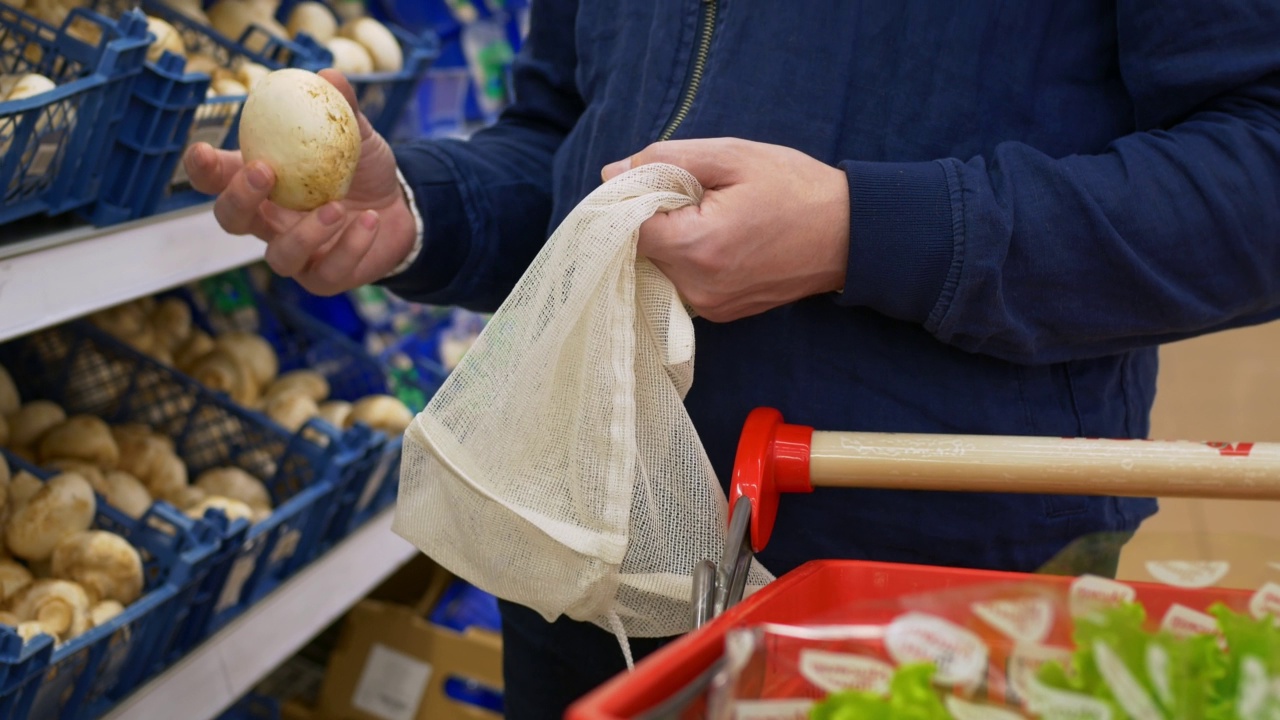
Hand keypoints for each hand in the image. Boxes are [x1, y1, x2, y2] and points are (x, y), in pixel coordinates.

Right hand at [184, 70, 416, 295]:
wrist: (401, 209)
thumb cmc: (363, 171)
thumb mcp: (358, 135)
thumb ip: (343, 110)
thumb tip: (328, 75)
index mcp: (262, 184)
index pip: (217, 179)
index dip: (202, 169)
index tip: (201, 151)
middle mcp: (269, 222)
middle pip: (231, 220)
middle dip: (239, 197)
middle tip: (264, 172)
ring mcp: (295, 254)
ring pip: (279, 256)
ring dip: (305, 233)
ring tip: (336, 207)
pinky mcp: (325, 278)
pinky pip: (328, 271)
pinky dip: (349, 246)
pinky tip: (370, 221)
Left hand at [601, 138, 849, 321]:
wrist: (849, 235)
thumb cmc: (794, 188)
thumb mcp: (731, 155)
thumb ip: (665, 160)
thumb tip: (612, 171)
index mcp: (697, 247)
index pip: (627, 227)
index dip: (631, 198)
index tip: (652, 179)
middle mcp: (698, 287)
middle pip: (640, 251)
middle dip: (652, 218)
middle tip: (687, 192)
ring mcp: (710, 306)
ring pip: (659, 269)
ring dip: (669, 240)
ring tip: (708, 214)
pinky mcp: (721, 313)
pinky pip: (681, 283)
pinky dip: (687, 258)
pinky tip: (717, 237)